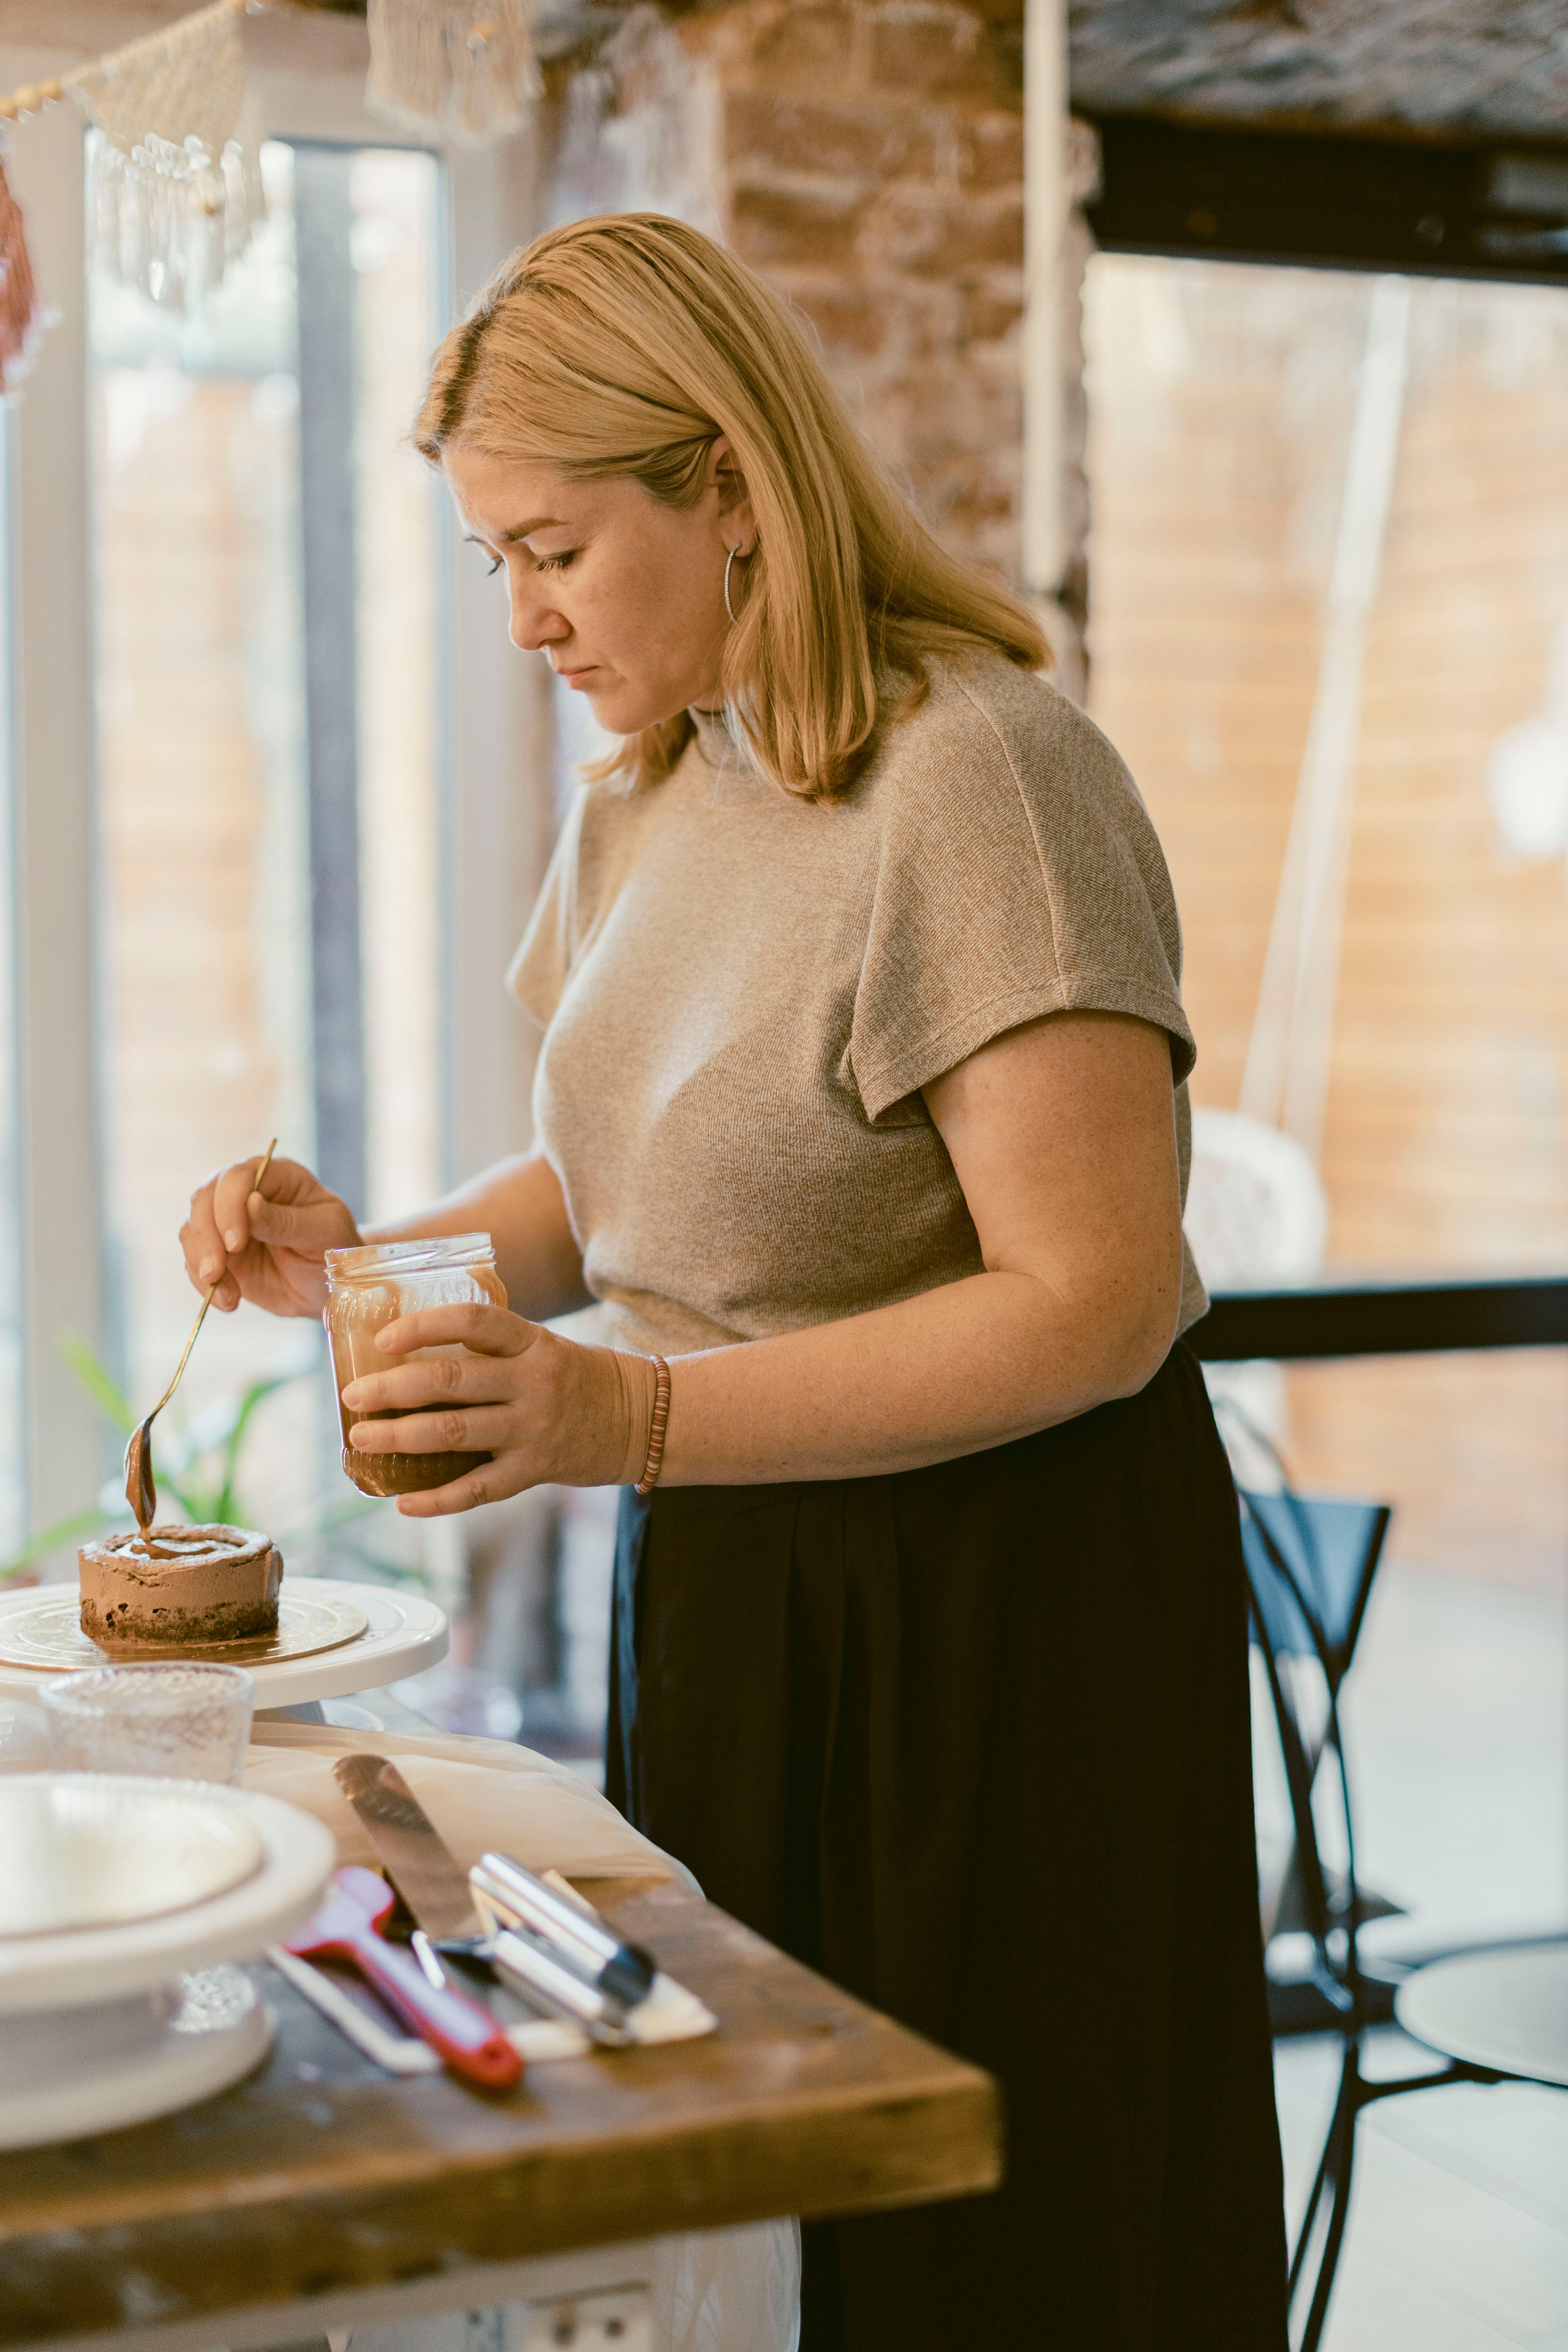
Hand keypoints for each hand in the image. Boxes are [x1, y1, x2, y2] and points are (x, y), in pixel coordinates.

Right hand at [181, 1154, 360, 1317]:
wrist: (327, 1286)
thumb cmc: (334, 1250)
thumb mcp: (322, 1234)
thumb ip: (286, 1221)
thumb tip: (250, 1203)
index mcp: (277, 1176)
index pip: (238, 1177)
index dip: (229, 1206)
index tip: (236, 1243)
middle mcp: (245, 1192)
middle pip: (205, 1199)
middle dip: (206, 1237)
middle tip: (215, 1273)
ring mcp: (226, 1221)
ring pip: (192, 1229)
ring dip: (201, 1263)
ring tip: (229, 1296)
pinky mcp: (216, 1251)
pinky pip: (194, 1261)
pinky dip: (204, 1284)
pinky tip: (228, 1302)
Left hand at [338, 1303, 657, 1513]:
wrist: (640, 1419)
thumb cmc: (574, 1377)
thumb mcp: (540, 1345)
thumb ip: (488, 1347)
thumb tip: (407, 1353)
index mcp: (531, 1342)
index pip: (473, 1322)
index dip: (425, 1326)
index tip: (384, 1339)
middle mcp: (532, 1382)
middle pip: (452, 1380)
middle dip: (393, 1390)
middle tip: (352, 1397)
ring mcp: (534, 1428)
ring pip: (457, 1433)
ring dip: (402, 1437)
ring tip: (361, 1440)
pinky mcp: (536, 1470)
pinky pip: (479, 1489)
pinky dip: (438, 1500)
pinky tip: (403, 1503)